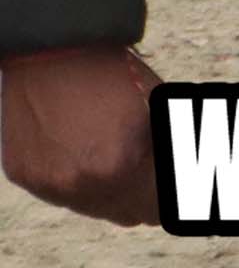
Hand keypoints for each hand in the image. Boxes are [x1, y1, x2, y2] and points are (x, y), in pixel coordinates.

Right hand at [3, 44, 160, 225]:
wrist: (54, 53)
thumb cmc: (113, 79)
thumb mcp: (158, 117)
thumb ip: (169, 160)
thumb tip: (185, 190)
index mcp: (118, 168)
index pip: (157, 208)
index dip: (171, 196)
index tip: (178, 190)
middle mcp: (78, 182)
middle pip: (128, 214)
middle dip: (145, 198)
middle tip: (154, 179)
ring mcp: (47, 182)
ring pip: (95, 208)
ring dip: (112, 192)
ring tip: (119, 161)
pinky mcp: (23, 175)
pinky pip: (61, 195)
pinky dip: (77, 181)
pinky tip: (85, 155)